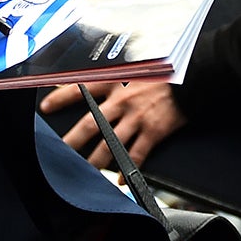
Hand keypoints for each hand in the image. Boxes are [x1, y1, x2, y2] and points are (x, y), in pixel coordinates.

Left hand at [42, 78, 186, 166]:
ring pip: (109, 144)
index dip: (60, 98)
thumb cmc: (166, 68)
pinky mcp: (153, 131)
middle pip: (90, 124)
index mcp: (116, 80)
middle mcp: (122, 100)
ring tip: (84, 173)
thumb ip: (118, 69)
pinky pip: (136, 155)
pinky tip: (119, 179)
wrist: (195, 76)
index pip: (81, 88)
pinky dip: (127, 170)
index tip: (45, 107)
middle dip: (71, 141)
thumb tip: (100, 69)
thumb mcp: (137, 61)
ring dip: (95, 161)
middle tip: (58, 153)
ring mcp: (137, 117)